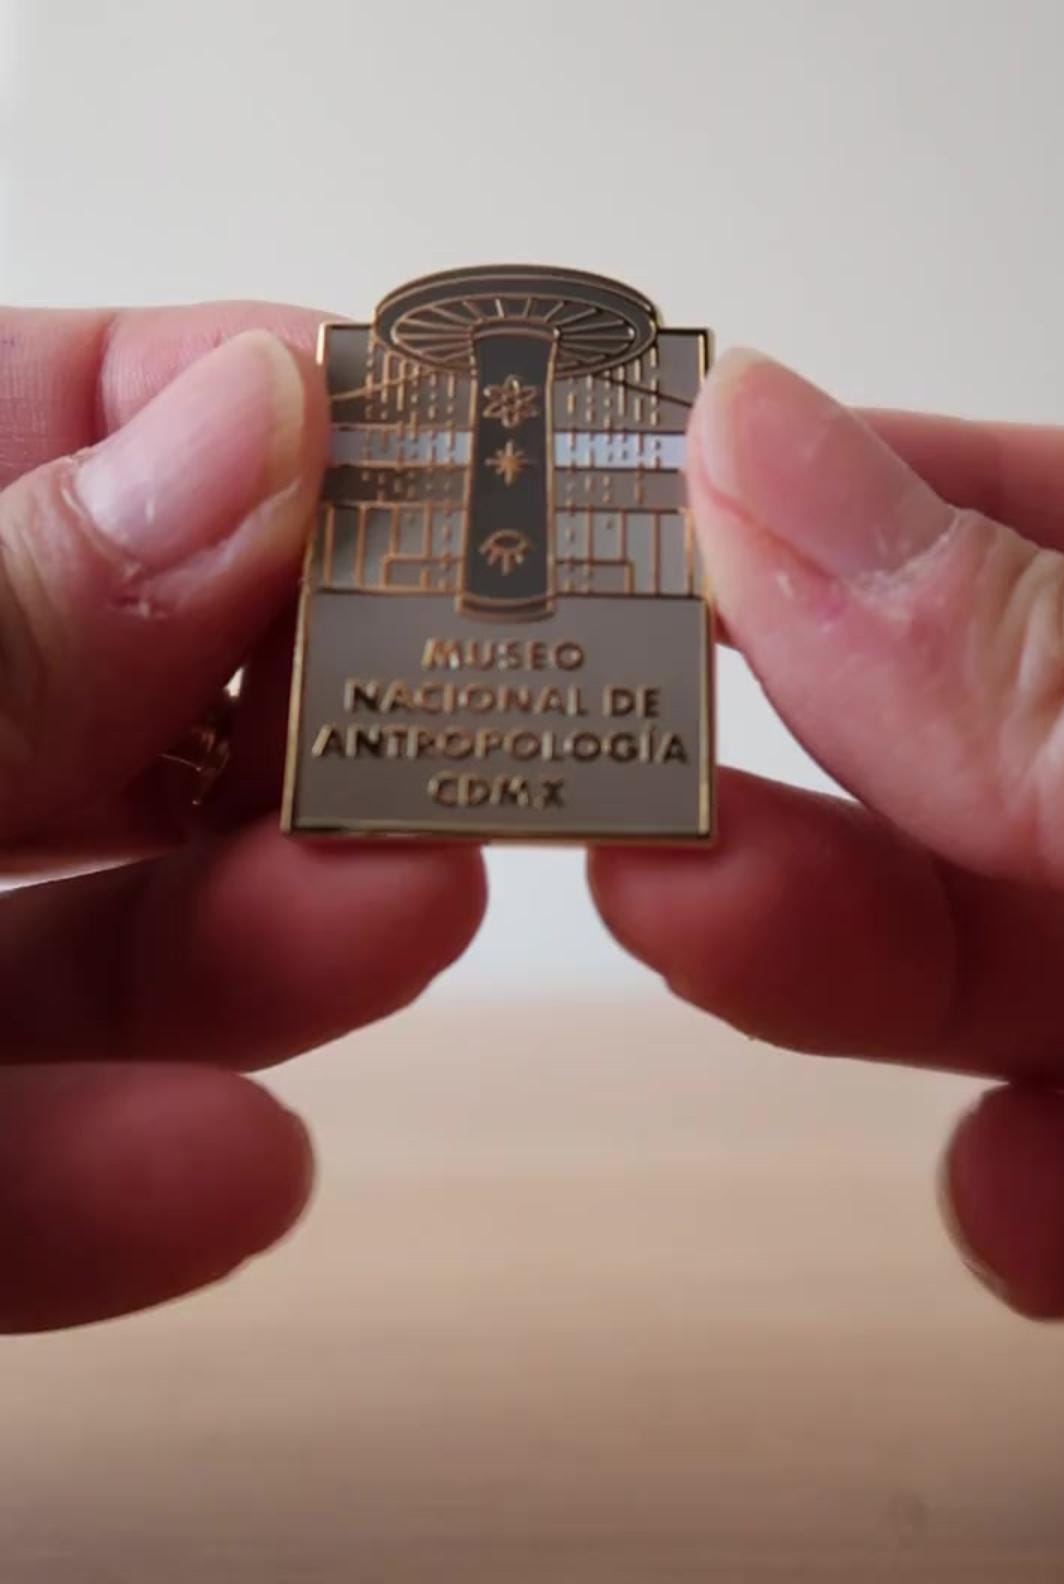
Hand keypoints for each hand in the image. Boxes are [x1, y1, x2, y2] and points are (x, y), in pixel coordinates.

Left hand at [0, 303, 485, 1329]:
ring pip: (75, 939)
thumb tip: (247, 421)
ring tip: (416, 911)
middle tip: (490, 688)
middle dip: (303, 693)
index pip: (32, 420)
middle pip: (107, 688)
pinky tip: (232, 1178)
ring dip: (256, 938)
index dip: (222, 405)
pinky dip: (106, 1185)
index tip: (426, 434)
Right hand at [591, 350, 1063, 1319]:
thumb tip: (760, 451)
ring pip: (1002, 940)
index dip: (811, 490)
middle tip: (589, 751)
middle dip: (776, 743)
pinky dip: (1026, 1186)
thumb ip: (1030, 660)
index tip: (610, 514)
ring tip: (702, 930)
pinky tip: (1013, 1207)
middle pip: (965, 730)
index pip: (1006, 496)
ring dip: (846, 961)